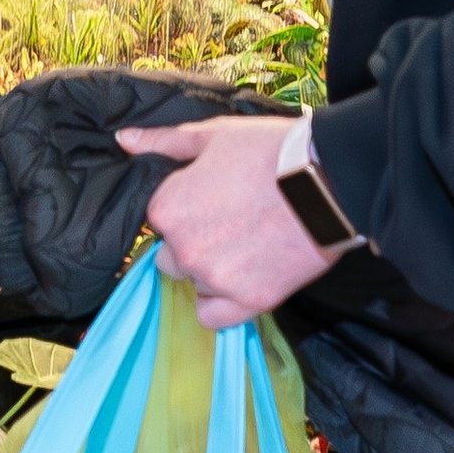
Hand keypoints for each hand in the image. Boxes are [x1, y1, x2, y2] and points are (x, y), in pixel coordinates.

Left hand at [120, 116, 337, 326]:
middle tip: (231, 224)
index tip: (211, 201)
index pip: (157, 221)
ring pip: (194, 284)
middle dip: (193, 243)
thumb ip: (164, 142)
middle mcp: (182, 248)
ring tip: (247, 246)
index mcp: (167, 208)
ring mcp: (214, 279)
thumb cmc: (270, 151)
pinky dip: (222, 304)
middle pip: (171, 257)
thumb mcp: (214, 135)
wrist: (329, 181)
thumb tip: (124, 141)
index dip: (184, 210)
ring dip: (211, 271)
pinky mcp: (247, 302)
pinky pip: (212, 317)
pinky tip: (241, 280)